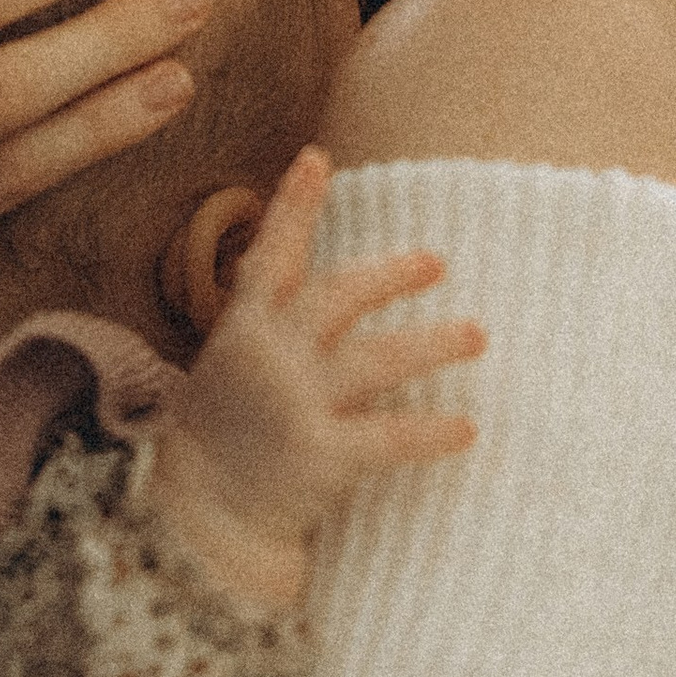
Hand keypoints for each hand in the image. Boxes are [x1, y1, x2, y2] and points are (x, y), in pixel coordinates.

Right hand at [148, 149, 485, 605]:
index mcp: (246, 329)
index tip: (316, 159)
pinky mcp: (321, 456)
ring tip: (476, 335)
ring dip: (431, 343)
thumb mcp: (231, 364)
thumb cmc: (228, 432)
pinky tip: (468, 428)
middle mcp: (271, 357)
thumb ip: (273, 323)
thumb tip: (333, 284)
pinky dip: (430, 431)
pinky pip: (388, 437)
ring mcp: (295, 405)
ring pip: (375, 360)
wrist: (199, 517)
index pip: (270, 255)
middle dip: (388, 275)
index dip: (293, 206)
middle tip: (437, 262)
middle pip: (336, 296)